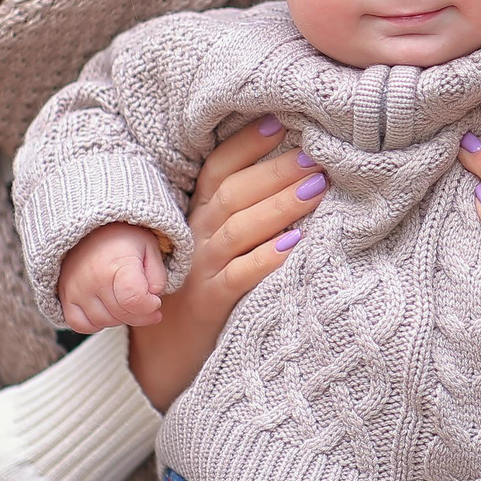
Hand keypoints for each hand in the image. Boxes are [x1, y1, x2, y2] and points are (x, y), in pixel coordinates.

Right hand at [58, 223, 167, 332]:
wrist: (90, 228)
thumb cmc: (125, 239)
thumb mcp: (150, 248)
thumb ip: (157, 276)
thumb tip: (152, 299)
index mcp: (117, 264)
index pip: (134, 299)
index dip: (150, 306)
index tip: (155, 300)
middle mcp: (93, 279)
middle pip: (122, 314)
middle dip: (141, 314)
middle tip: (147, 304)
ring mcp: (76, 289)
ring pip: (104, 322)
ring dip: (120, 318)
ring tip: (126, 301)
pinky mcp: (65, 295)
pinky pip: (80, 324)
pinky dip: (95, 323)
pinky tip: (107, 310)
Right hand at [126, 116, 325, 408]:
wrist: (163, 360)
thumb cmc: (199, 291)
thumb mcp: (212, 247)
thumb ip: (241, 212)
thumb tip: (297, 173)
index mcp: (194, 218)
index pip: (217, 170)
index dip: (246, 144)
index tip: (281, 120)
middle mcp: (194, 238)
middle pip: (233, 194)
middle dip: (274, 170)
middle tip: (315, 154)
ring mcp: (200, 272)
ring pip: (237, 229)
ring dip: (278, 206)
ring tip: (317, 187)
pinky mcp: (209, 306)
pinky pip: (237, 278)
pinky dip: (264, 260)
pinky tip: (294, 246)